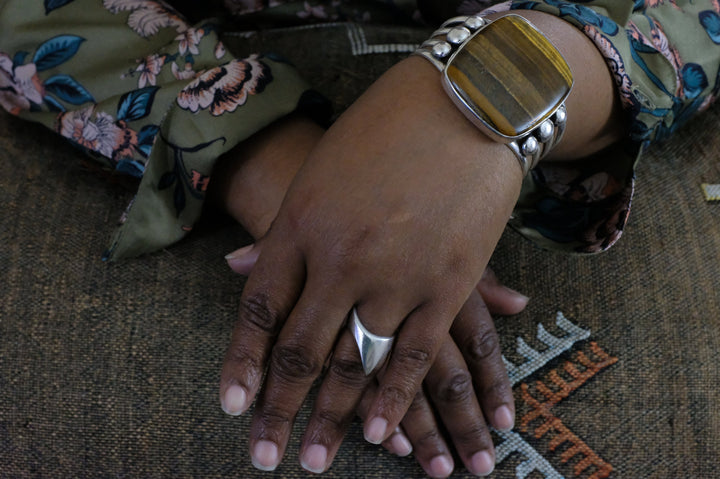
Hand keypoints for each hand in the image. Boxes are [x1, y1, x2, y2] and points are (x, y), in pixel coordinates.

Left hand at [220, 55, 523, 472]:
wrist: (463, 100)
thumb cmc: (385, 129)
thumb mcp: (320, 171)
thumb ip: (284, 227)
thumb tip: (237, 263)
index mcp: (299, 224)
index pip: (258, 308)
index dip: (243, 362)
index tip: (234, 408)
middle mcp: (338, 257)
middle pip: (301, 347)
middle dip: (282, 409)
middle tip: (268, 458)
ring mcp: (393, 274)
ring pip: (355, 364)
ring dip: (335, 419)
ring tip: (318, 463)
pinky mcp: (447, 283)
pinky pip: (415, 356)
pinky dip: (395, 400)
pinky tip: (382, 438)